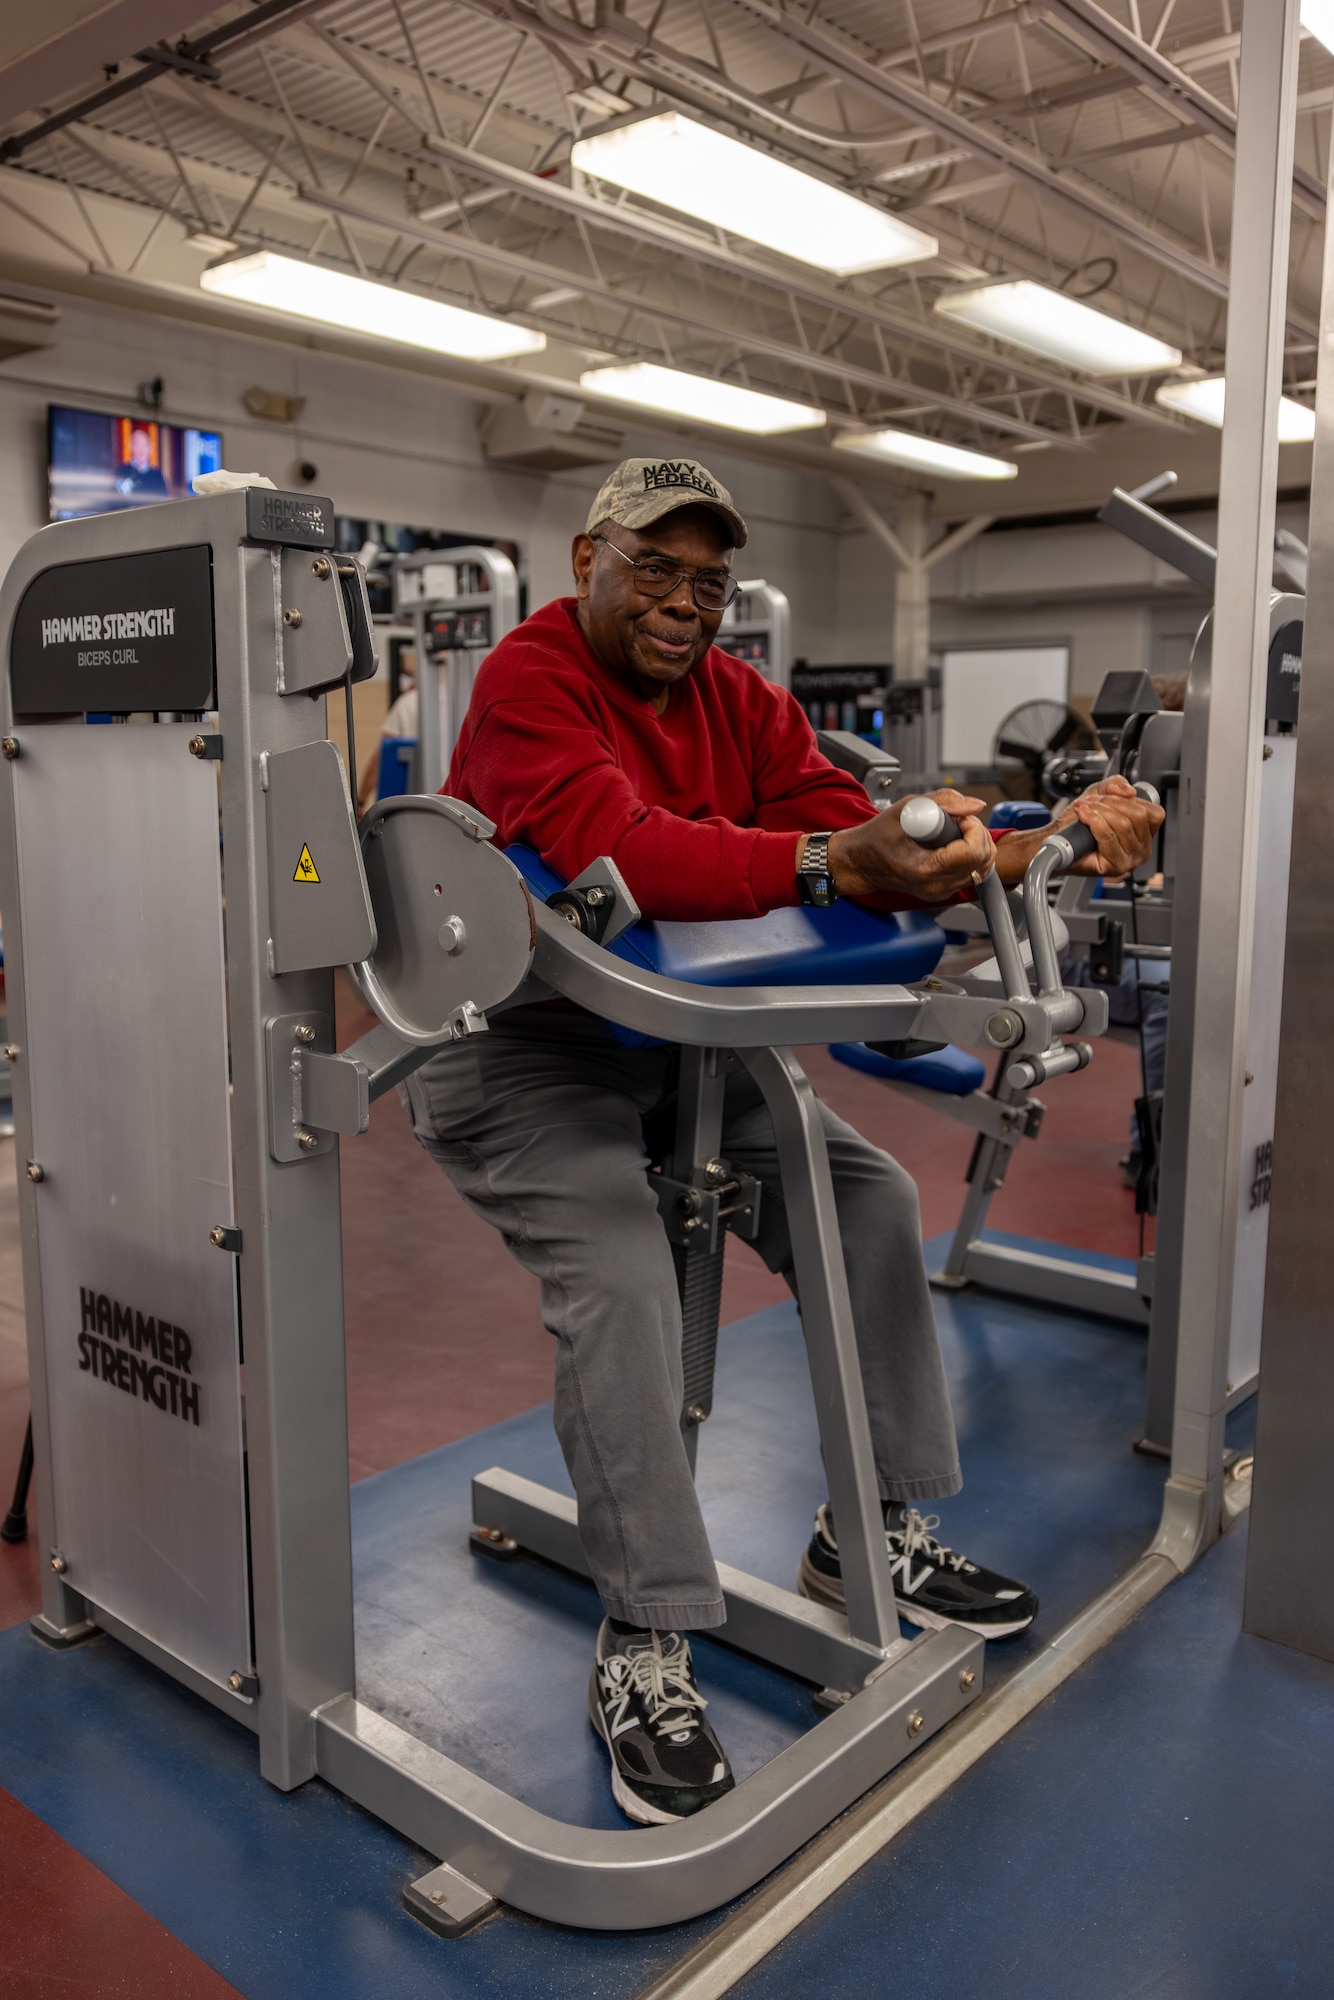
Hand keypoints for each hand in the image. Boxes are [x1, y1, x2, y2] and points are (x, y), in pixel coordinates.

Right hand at [824, 789, 994, 903]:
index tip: (960, 818)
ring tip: (957, 832)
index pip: (972, 852)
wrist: (860, 863)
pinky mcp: (943, 892)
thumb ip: (944, 801)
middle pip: (982, 861)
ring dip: (977, 845)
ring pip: (982, 869)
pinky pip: (972, 874)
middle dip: (978, 834)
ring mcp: (940, 892)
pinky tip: (954, 844)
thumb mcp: (905, 808)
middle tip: (959, 821)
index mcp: (925, 869)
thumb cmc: (876, 838)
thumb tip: (975, 804)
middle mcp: (936, 885)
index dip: (974, 828)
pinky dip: (971, 856)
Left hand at [992, 775, 1164, 886]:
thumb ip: (1116, 785)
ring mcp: (1131, 860)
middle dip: (1111, 804)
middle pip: (1138, 816)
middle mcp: (1142, 848)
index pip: (1152, 812)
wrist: (1059, 842)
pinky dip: (1095, 824)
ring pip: (1123, 825)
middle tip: (1092, 804)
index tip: (1106, 797)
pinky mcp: (1116, 866)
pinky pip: (1109, 837)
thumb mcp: (1100, 794)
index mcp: (1144, 833)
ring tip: (1085, 811)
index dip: (1128, 800)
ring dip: (1099, 812)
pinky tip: (1085, 819)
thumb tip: (1128, 790)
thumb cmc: (1080, 824)